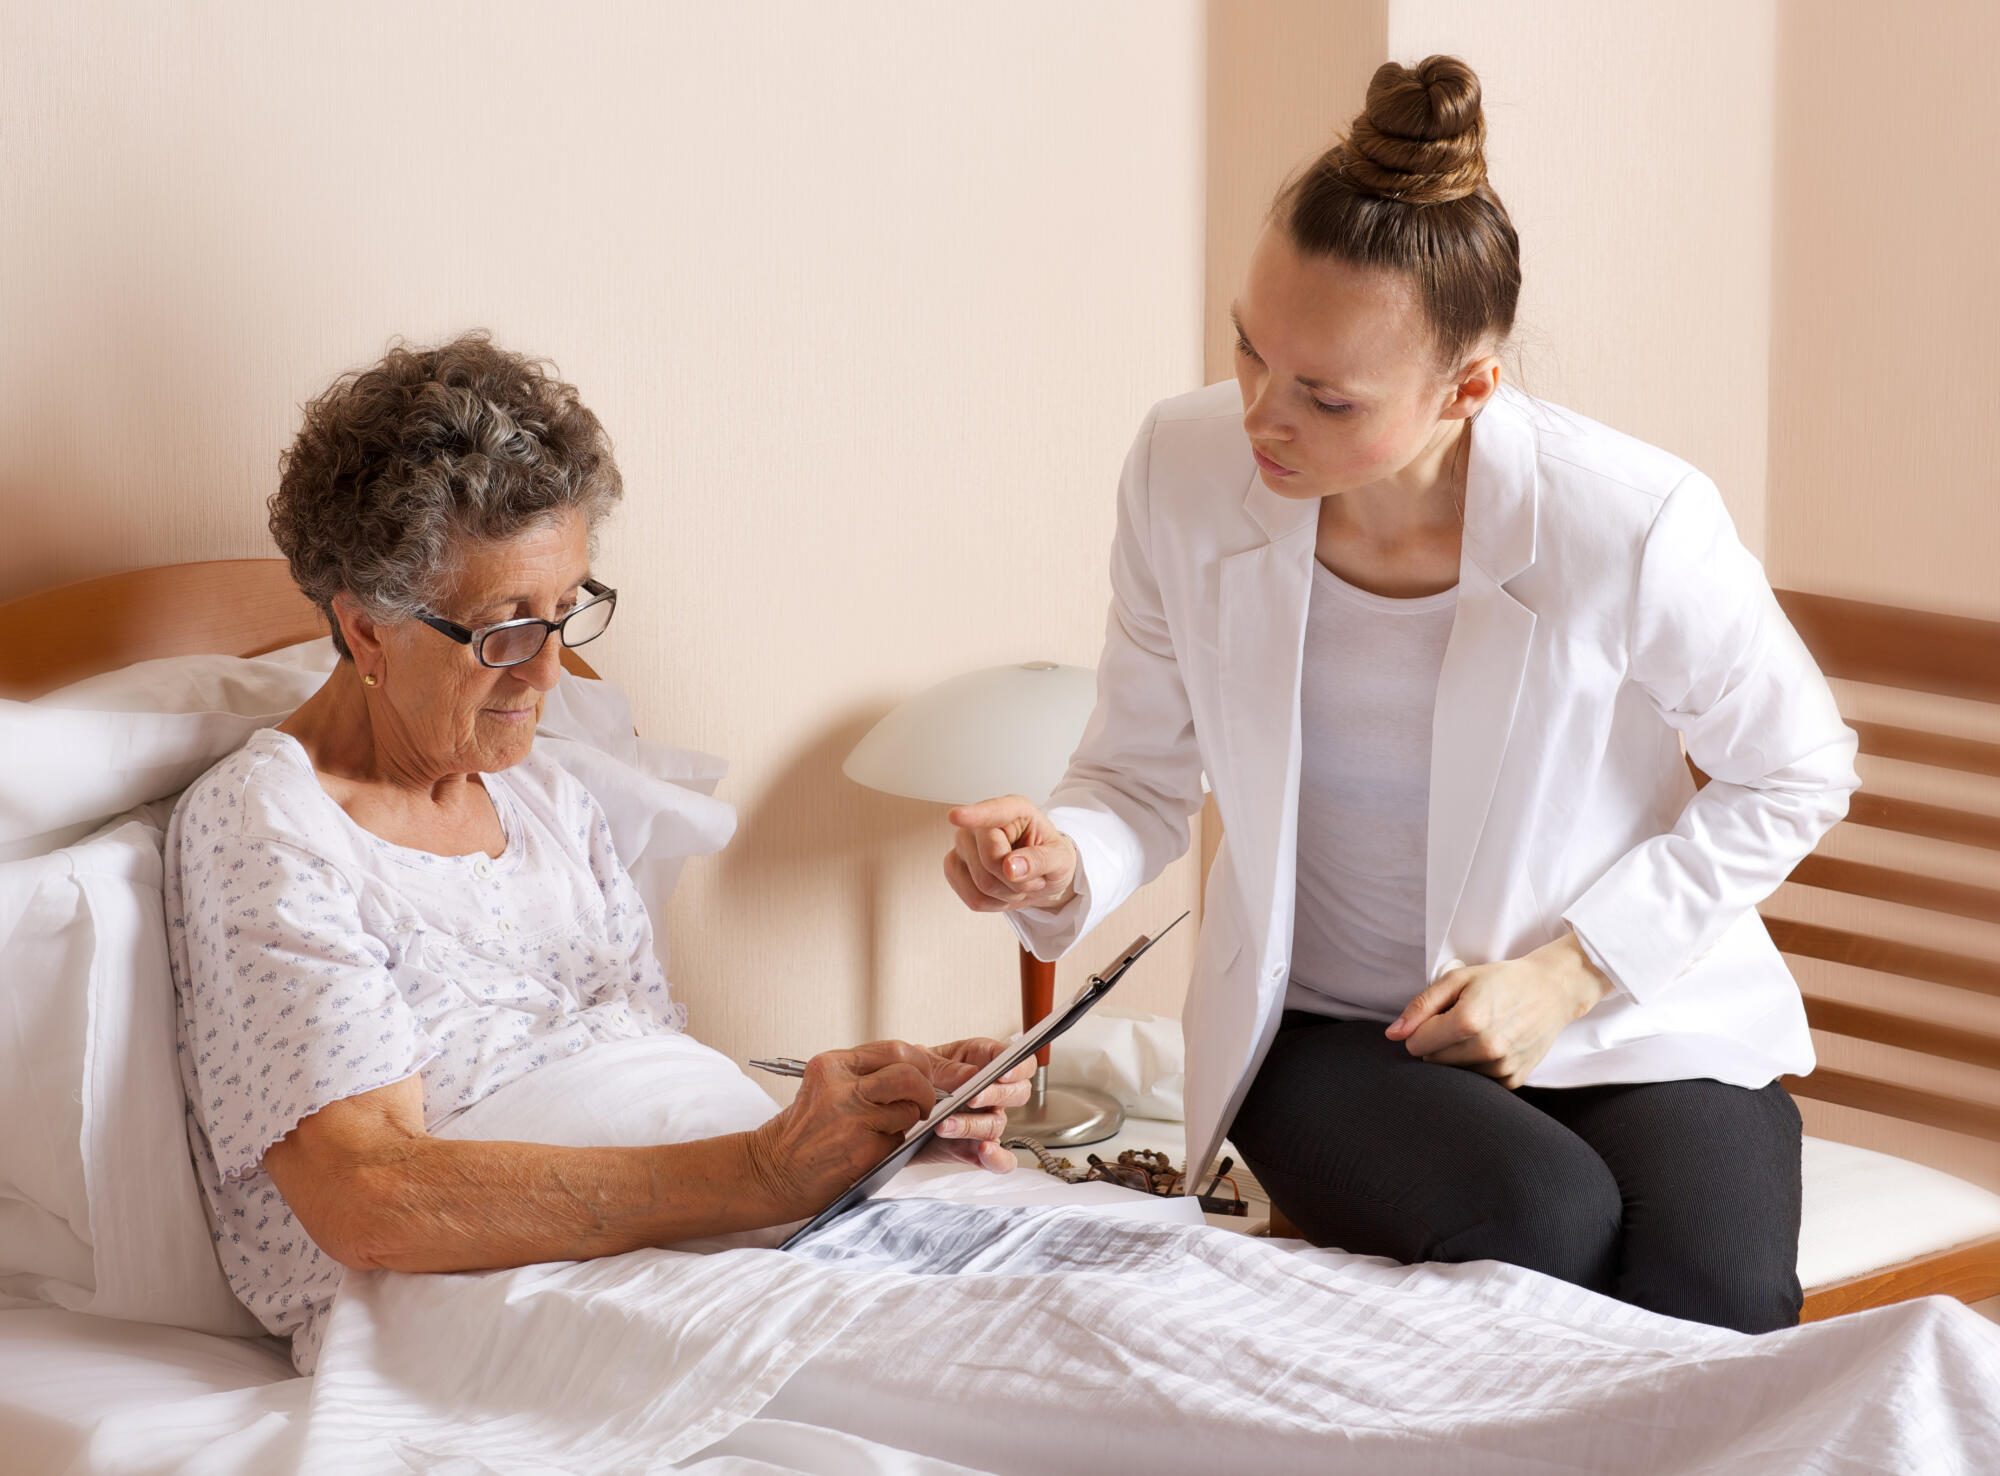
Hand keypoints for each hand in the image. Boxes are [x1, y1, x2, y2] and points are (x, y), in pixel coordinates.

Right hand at [745, 1040, 942, 1217]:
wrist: (769, 1173)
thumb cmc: (800, 1134)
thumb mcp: (823, 1088)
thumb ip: (861, 1075)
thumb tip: (914, 1069)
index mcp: (831, 1065)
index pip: (894, 1050)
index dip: (918, 1063)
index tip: (924, 1076)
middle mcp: (841, 1087)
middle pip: (909, 1074)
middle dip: (926, 1090)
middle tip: (923, 1103)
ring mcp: (853, 1119)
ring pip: (909, 1109)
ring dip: (908, 1121)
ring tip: (888, 1130)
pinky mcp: (863, 1150)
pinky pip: (898, 1140)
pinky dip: (893, 1145)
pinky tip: (869, 1150)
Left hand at [918, 1037, 1035, 1172]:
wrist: (893, 1110)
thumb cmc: (914, 1079)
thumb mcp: (922, 1065)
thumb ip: (945, 1068)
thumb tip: (970, 1074)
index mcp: (984, 1062)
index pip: (1020, 1063)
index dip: (1019, 1067)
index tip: (1004, 1071)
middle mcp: (991, 1094)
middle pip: (1018, 1093)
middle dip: (997, 1094)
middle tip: (971, 1098)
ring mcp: (985, 1122)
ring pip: (996, 1124)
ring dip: (972, 1125)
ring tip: (944, 1125)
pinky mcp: (976, 1150)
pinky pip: (1000, 1161)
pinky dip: (998, 1159)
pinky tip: (984, 1151)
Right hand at [943, 795, 1078, 913]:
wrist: (1040, 875)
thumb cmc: (1050, 857)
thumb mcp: (1061, 859)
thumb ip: (1040, 861)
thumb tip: (1010, 868)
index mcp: (1013, 811)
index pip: (992, 813)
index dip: (973, 815)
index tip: (955, 816)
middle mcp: (981, 823)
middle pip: (991, 860)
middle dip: (1017, 880)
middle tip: (1032, 876)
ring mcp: (963, 843)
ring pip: (982, 883)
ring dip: (1008, 894)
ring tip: (1019, 882)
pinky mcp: (953, 865)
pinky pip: (972, 898)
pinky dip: (994, 903)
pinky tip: (1003, 891)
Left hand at [1385, 933, 1612, 1089]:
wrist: (1551, 991)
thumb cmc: (1501, 981)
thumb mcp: (1457, 979)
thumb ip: (1421, 1006)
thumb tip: (1393, 1034)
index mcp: (1469, 1020)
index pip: (1415, 1044)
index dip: (1419, 1030)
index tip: (1436, 1017)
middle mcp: (1487, 1048)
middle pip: (1432, 1061)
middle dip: (1436, 1043)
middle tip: (1459, 1022)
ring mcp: (1502, 1067)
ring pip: (1453, 1074)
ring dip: (1456, 1056)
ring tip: (1478, 1032)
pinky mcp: (1513, 1080)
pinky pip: (1476, 1082)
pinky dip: (1476, 1066)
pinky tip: (1491, 1045)